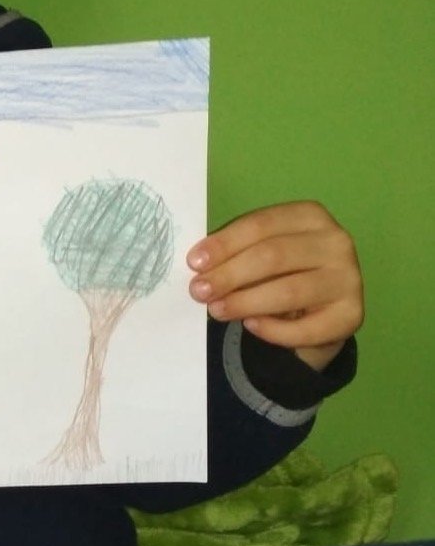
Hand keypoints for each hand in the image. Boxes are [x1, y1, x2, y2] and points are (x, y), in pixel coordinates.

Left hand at [186, 202, 362, 370]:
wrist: (322, 313)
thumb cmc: (284, 274)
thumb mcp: (261, 254)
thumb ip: (236, 254)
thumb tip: (200, 266)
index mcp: (310, 216)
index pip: (262, 224)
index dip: (225, 243)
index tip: (194, 262)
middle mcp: (336, 242)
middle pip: (274, 256)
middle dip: (230, 275)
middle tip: (199, 291)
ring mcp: (348, 279)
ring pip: (288, 291)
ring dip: (245, 302)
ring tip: (216, 310)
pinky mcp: (351, 315)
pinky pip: (304, 328)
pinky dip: (272, 330)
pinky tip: (251, 326)